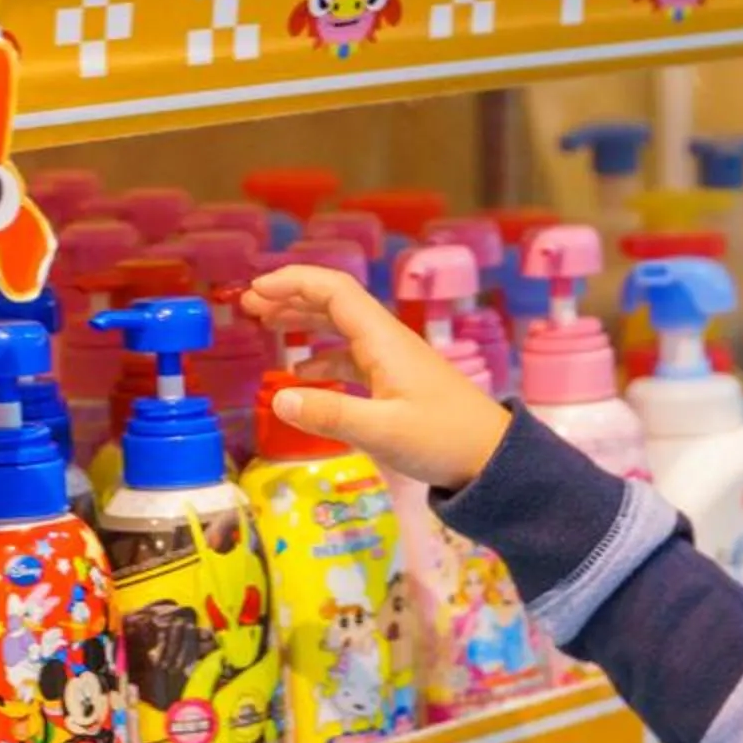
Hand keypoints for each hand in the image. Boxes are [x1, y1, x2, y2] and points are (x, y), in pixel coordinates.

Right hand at [240, 265, 511, 488]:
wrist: (493, 459)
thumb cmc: (444, 440)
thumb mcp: (383, 432)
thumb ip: (330, 415)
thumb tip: (278, 399)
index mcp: (384, 340)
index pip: (334, 290)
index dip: (292, 282)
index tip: (255, 290)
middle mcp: (387, 342)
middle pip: (334, 303)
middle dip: (291, 298)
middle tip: (249, 306)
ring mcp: (394, 362)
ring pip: (342, 329)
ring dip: (304, 323)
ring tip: (266, 328)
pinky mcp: (398, 385)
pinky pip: (353, 358)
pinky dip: (324, 358)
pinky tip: (304, 373)